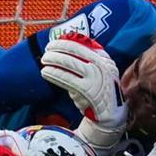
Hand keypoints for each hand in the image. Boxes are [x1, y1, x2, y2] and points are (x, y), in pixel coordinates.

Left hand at [39, 32, 127, 155]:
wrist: (111, 113)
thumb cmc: (101, 89)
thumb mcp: (101, 70)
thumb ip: (89, 59)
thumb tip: (65, 46)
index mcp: (104, 58)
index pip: (82, 44)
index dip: (65, 42)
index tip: (54, 42)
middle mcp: (101, 65)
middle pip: (74, 51)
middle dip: (57, 48)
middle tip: (47, 50)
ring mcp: (95, 77)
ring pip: (69, 63)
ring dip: (53, 59)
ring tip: (44, 60)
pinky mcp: (87, 90)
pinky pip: (66, 78)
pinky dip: (54, 73)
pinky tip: (46, 72)